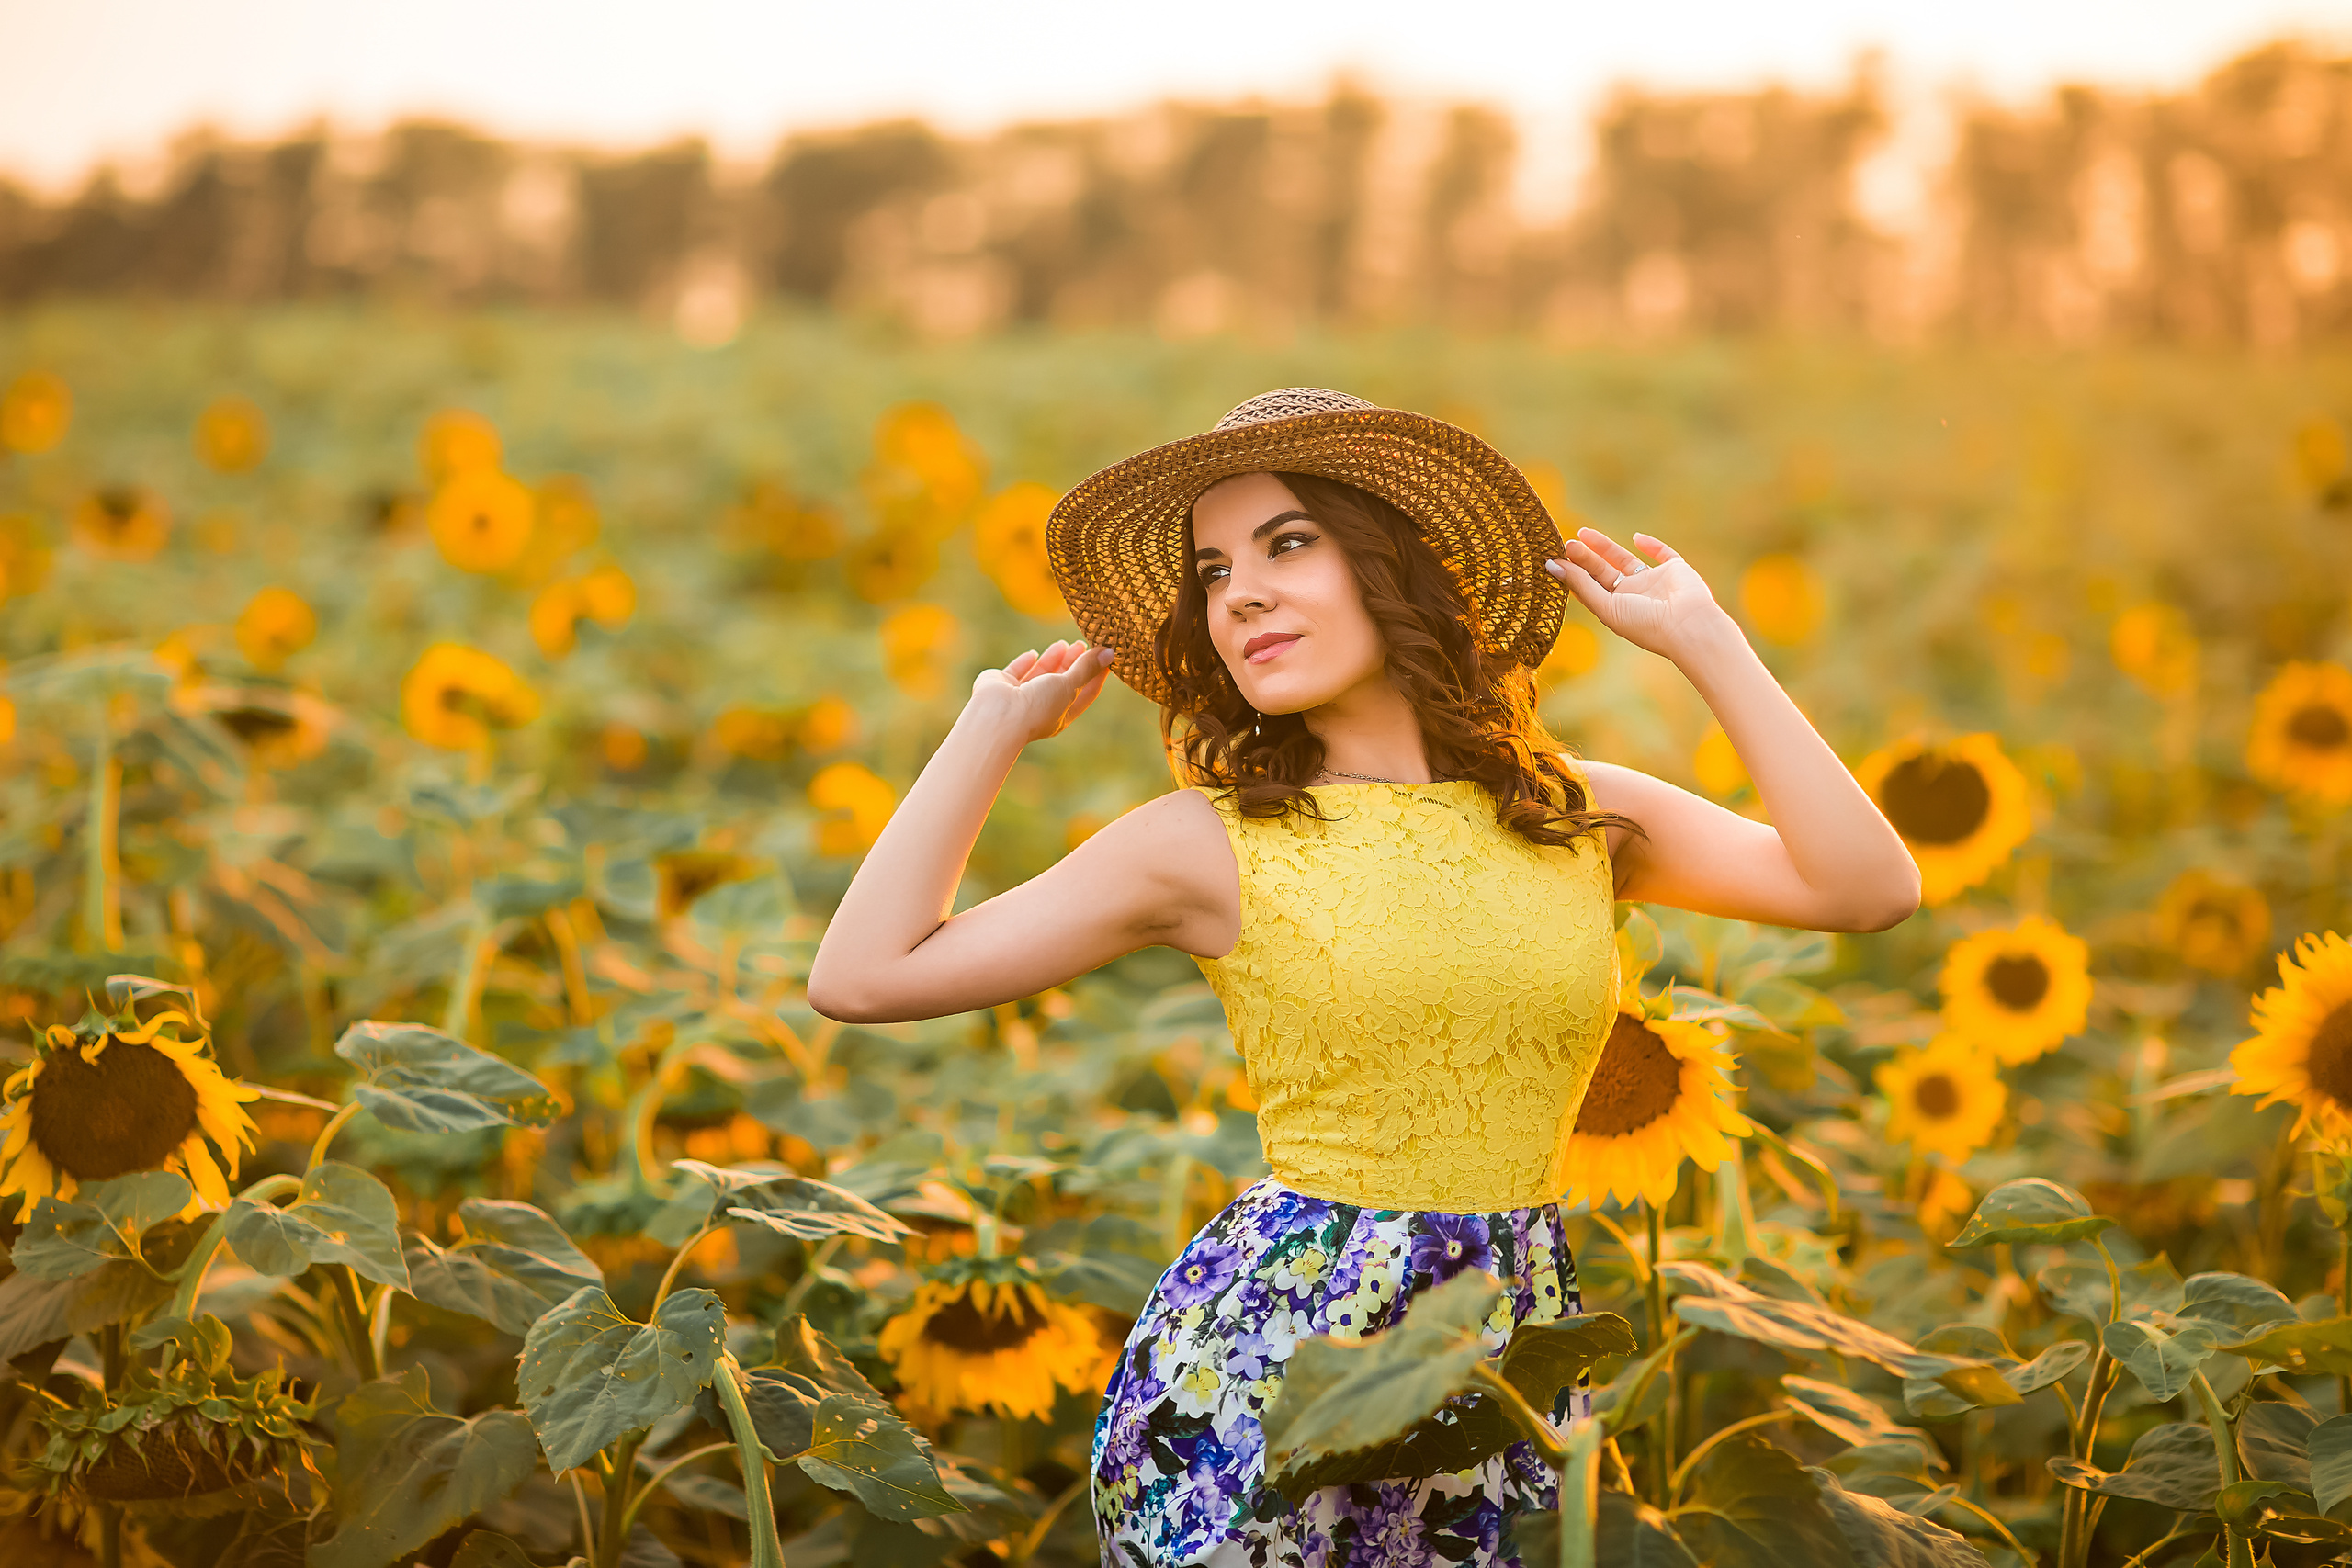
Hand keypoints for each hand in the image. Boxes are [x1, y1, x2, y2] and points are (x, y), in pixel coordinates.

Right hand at [970, 639, 1116, 744]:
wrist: (997, 716)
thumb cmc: (1037, 707)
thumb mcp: (1068, 686)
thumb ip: (1086, 668)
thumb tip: (1110, 653)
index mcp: (1061, 715)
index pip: (1085, 693)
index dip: (1096, 675)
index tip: (1106, 657)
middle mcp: (1041, 707)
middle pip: (1062, 682)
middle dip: (1073, 663)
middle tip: (1082, 644)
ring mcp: (1020, 697)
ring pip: (1040, 675)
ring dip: (1052, 659)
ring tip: (1063, 643)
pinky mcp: (1001, 686)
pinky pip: (1016, 672)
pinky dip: (1025, 663)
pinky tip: (1032, 654)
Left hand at [1546, 529, 1730, 661]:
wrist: (1688, 624)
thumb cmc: (1645, 623)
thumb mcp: (1606, 606)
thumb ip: (1581, 584)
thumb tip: (1550, 565)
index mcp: (1617, 609)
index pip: (1590, 589)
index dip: (1573, 574)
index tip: (1554, 559)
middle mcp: (1634, 596)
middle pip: (1603, 572)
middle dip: (1585, 558)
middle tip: (1567, 543)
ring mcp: (1655, 583)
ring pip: (1626, 560)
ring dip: (1606, 548)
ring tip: (1583, 534)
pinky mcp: (1676, 570)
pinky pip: (1663, 554)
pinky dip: (1652, 545)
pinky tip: (1636, 537)